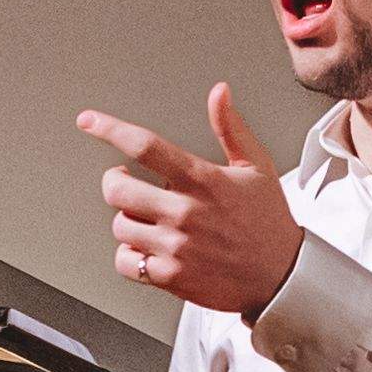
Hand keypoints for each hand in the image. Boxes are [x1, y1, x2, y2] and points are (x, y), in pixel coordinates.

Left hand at [82, 83, 301, 317]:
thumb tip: (219, 92)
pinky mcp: (171, 276)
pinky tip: (148, 248)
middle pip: (117, 189)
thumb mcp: (256, 167)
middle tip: (125, 183)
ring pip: (120, 226)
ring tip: (148, 220)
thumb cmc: (269, 222)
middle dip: (115, 183)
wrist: (282, 278)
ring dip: (127, 220)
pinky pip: (126, 262)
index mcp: (202, 180)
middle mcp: (185, 212)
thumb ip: (230, 128)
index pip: (145, 146)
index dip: (110, 129)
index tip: (89, 121)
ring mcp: (175, 246)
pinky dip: (130, 255)